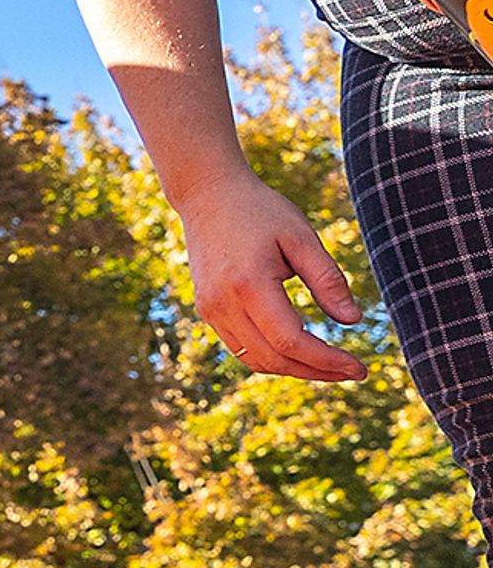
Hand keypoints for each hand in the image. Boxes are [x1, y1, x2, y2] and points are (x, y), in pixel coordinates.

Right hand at [174, 171, 365, 380]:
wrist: (208, 196)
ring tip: (329, 365)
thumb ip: (328, 280)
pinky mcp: (208, 309)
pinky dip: (273, 356)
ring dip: (295, 369)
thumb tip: (353, 321)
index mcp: (249, 285)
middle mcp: (224, 304)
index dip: (327, 361)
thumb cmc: (260, 211)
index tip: (359, 367)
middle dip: (316, 371)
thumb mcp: (302, 238)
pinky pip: (242, 348)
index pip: (291, 341)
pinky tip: (299, 349)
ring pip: (256, 360)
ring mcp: (211, 309)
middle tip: (353, 371)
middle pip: (274, 359)